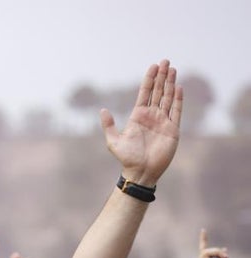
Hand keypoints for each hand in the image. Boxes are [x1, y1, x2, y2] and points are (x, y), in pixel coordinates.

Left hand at [101, 60, 182, 187]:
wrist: (141, 172)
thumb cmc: (127, 158)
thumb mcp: (114, 141)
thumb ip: (109, 125)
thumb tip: (103, 110)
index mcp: (138, 116)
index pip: (145, 93)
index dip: (149, 80)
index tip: (153, 66)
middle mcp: (151, 116)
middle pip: (158, 92)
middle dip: (162, 76)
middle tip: (166, 61)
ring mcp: (163, 121)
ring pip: (168, 98)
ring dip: (170, 83)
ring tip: (173, 69)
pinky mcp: (173, 129)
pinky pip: (176, 111)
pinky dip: (178, 99)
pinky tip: (178, 87)